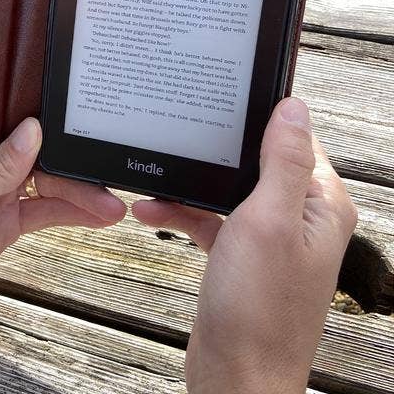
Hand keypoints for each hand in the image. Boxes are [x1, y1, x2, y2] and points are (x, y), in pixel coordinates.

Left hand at [0, 118, 125, 346]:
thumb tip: (33, 131)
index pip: (19, 129)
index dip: (55, 129)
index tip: (90, 131)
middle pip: (42, 160)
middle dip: (77, 170)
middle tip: (111, 180)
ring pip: (48, 188)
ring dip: (80, 197)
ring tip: (112, 206)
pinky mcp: (1, 224)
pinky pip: (41, 215)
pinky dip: (68, 216)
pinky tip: (93, 216)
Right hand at [132, 98, 357, 393]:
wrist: (235, 376)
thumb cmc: (258, 310)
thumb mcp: (267, 220)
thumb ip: (281, 161)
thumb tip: (292, 108)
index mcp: (319, 205)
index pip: (295, 140)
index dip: (260, 121)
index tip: (225, 106)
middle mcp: (299, 219)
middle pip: (255, 163)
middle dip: (215, 154)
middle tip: (185, 140)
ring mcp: (269, 239)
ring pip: (227, 192)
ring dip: (190, 188)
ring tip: (156, 186)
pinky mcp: (241, 256)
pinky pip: (211, 221)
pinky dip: (183, 215)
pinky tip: (152, 214)